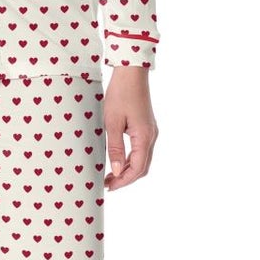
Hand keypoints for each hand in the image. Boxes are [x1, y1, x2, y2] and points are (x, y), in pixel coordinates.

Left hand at [103, 67, 157, 190]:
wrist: (131, 72)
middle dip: (126, 178)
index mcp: (144, 137)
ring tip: (110, 174)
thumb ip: (114, 148)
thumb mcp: (112, 122)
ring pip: (142, 159)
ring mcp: (150, 131)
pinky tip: (117, 160)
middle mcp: (151, 136)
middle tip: (108, 183)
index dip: (123, 180)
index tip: (109, 186)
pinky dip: (130, 159)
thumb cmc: (120, 94)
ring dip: (128, 169)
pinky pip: (141, 149)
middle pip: (142, 167)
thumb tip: (116, 171)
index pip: (137, 168)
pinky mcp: (146, 126)